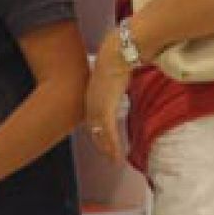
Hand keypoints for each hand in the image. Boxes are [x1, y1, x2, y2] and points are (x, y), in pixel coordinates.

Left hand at [84, 31, 132, 162]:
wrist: (117, 53)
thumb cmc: (119, 60)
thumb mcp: (115, 76)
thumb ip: (116, 83)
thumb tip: (122, 80)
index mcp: (91, 95)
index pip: (91, 118)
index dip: (96, 130)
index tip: (101, 140)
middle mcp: (90, 103)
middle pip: (93, 129)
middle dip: (100, 144)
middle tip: (107, 155)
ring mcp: (96, 107)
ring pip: (100, 135)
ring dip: (107, 149)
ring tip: (113, 160)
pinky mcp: (105, 109)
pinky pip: (108, 133)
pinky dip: (113, 146)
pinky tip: (117, 157)